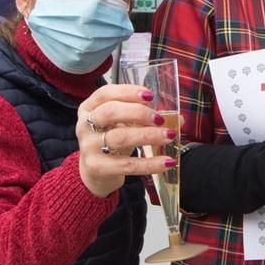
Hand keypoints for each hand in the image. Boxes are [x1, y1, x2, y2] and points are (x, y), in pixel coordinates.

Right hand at [76, 84, 179, 198]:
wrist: (94, 173)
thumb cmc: (111, 140)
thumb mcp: (122, 124)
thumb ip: (145, 117)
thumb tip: (179, 118)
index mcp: (90, 107)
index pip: (106, 93)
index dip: (128, 92)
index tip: (150, 96)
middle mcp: (85, 125)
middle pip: (110, 112)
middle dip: (139, 113)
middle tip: (160, 119)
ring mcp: (89, 147)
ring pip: (119, 137)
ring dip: (148, 135)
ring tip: (169, 136)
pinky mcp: (97, 167)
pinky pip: (127, 164)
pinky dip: (150, 163)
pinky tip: (167, 162)